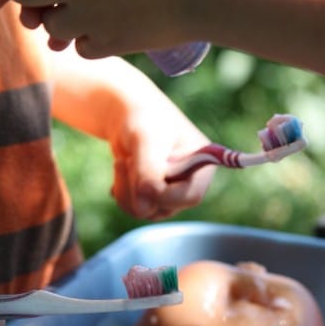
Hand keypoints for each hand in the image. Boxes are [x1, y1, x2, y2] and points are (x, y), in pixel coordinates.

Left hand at [109, 73, 213, 219]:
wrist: (127, 114)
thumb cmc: (144, 119)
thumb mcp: (146, 139)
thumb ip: (148, 169)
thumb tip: (146, 203)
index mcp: (202, 165)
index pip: (191, 196)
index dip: (164, 195)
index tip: (142, 184)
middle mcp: (190, 182)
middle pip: (165, 208)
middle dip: (138, 188)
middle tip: (125, 161)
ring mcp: (171, 192)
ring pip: (146, 211)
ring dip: (126, 189)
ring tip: (121, 162)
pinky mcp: (154, 196)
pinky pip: (135, 208)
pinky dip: (122, 191)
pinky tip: (122, 169)